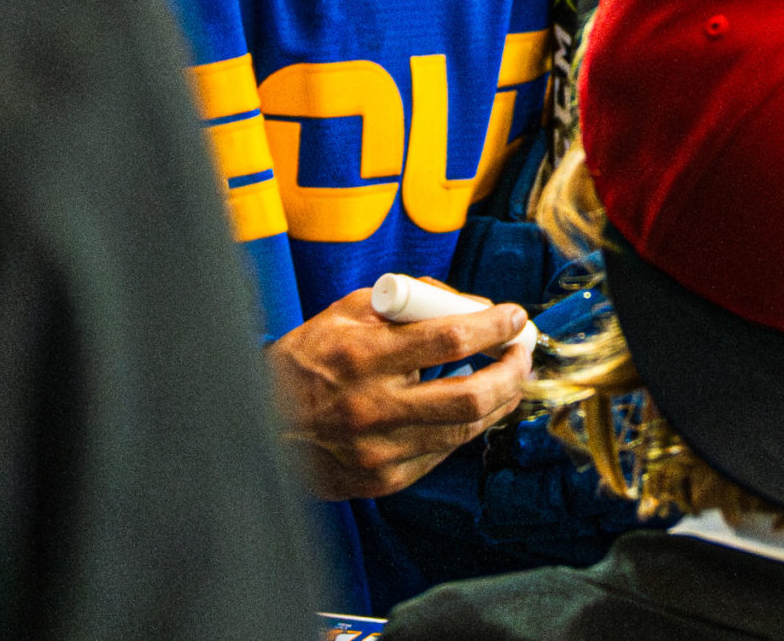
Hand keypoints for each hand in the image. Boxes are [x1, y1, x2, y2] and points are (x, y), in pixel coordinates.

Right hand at [265, 288, 532, 499]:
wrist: (259, 425)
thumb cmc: (309, 359)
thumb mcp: (346, 313)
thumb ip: (408, 302)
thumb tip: (471, 306)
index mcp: (362, 357)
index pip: (449, 339)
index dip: (493, 326)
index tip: (515, 317)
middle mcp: (373, 408)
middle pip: (471, 395)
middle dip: (512, 371)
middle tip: (523, 351)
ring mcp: (380, 452)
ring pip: (465, 429)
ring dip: (499, 399)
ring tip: (508, 376)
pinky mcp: (384, 481)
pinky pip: (442, 452)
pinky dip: (463, 425)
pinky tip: (467, 405)